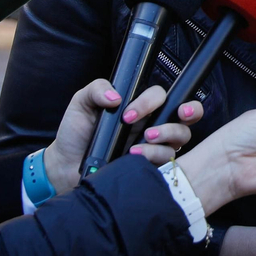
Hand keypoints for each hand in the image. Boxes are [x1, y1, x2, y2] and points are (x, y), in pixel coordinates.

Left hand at [44, 81, 202, 193]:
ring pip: (182, 137)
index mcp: (141, 107)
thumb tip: (116, 96)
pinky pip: (169, 160)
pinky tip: (133, 157)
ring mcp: (156, 146)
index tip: (128, 114)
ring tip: (140, 143)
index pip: (161, 95)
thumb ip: (97, 89)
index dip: (151, 101)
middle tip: (176, 116)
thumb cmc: (77, 133)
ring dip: (165, 137)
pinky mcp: (153, 166)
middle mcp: (154, 124)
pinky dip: (154, 157)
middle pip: (188, 113)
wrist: (66, 166)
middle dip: (189, 111)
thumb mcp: (82, 104)